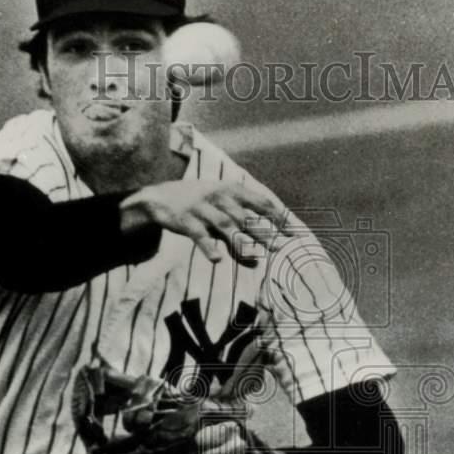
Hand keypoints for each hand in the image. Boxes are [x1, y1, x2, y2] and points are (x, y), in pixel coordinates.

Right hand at [120, 180, 295, 265]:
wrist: (159, 198)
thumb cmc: (198, 206)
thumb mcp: (220, 213)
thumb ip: (238, 235)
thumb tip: (256, 264)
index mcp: (232, 190)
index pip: (260, 202)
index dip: (278, 217)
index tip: (293, 232)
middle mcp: (219, 196)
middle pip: (245, 217)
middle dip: (264, 233)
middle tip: (281, 248)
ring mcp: (202, 208)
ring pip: (224, 226)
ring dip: (240, 242)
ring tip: (254, 258)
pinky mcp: (185, 221)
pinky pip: (198, 235)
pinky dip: (208, 246)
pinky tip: (217, 260)